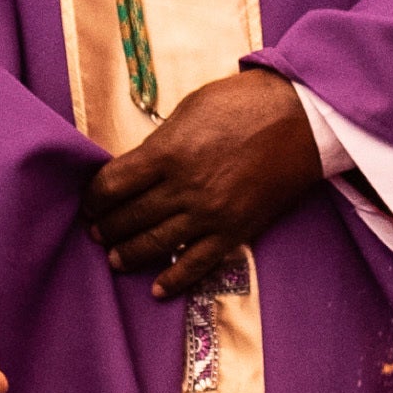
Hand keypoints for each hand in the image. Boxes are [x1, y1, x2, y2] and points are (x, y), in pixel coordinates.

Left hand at [78, 65, 324, 300]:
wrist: (302, 119)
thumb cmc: (244, 103)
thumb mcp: (190, 109)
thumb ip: (161, 142)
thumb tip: (139, 166)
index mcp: (166, 153)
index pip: (111, 185)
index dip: (94, 198)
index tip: (90, 202)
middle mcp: (183, 188)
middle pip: (128, 217)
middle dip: (106, 228)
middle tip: (97, 232)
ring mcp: (209, 214)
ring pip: (155, 245)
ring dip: (128, 254)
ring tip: (115, 259)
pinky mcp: (234, 231)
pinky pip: (197, 264)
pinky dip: (174, 280)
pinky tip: (157, 288)